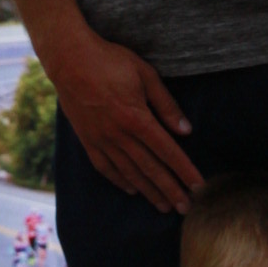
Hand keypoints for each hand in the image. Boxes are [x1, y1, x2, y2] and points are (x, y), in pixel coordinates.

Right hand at [46, 26, 203, 212]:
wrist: (69, 58)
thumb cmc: (111, 61)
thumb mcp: (145, 75)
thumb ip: (166, 105)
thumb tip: (186, 131)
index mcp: (136, 117)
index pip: (167, 151)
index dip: (184, 170)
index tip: (198, 186)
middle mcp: (119, 134)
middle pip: (151, 168)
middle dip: (170, 190)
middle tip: (186, 208)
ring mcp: (101, 139)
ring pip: (129, 173)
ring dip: (149, 191)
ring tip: (165, 206)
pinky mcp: (87, 140)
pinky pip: (105, 168)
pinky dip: (120, 181)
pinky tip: (132, 190)